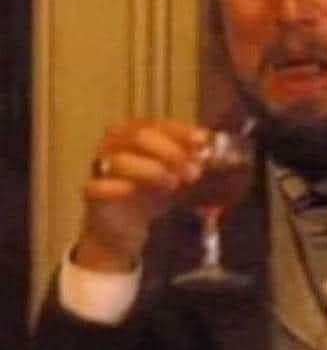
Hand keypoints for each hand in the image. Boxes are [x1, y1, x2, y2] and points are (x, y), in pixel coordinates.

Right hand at [75, 119, 208, 272]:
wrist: (125, 226)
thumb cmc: (152, 191)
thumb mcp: (176, 173)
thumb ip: (192, 159)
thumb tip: (213, 148)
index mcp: (135, 131)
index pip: (158, 123)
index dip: (181, 131)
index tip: (203, 141)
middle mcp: (114, 142)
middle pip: (139, 136)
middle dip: (170, 151)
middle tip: (193, 170)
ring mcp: (100, 166)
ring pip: (120, 160)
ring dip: (151, 170)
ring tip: (173, 183)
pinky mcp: (91, 192)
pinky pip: (98, 186)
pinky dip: (116, 187)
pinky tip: (133, 191)